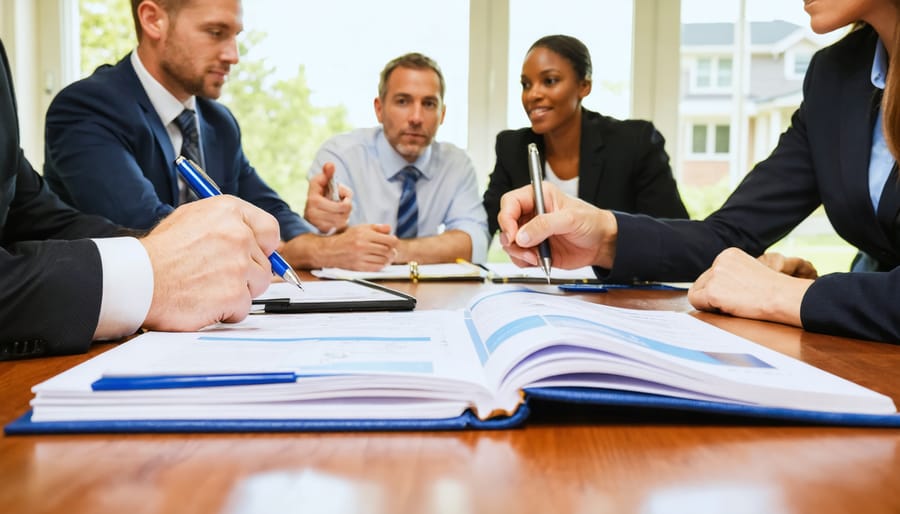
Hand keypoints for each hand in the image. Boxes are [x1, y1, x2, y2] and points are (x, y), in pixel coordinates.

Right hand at [140, 196, 279, 329]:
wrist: (137, 280)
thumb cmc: (160, 252)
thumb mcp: (191, 218)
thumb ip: (227, 224)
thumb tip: (253, 236)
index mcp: (229, 211)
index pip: (270, 229)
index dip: (263, 246)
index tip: (255, 254)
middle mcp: (239, 235)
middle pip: (264, 263)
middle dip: (245, 273)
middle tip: (216, 276)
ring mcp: (239, 266)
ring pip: (257, 285)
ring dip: (237, 292)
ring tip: (207, 288)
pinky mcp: (234, 294)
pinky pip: (243, 308)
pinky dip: (226, 311)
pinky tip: (204, 302)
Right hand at [285, 224, 397, 270]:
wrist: (331, 250)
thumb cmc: (346, 238)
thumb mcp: (361, 228)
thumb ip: (376, 228)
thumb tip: (389, 229)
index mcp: (364, 234)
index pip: (389, 240)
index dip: (394, 241)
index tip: (392, 242)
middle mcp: (363, 246)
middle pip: (388, 251)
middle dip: (392, 251)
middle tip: (392, 250)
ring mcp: (361, 257)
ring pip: (383, 260)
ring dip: (388, 259)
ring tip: (387, 256)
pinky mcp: (359, 267)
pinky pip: (376, 268)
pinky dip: (381, 265)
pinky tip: (381, 262)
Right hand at [304, 162, 352, 233]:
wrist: (311, 212)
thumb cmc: (321, 194)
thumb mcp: (323, 181)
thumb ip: (328, 173)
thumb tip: (330, 165)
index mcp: (313, 199)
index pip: (343, 206)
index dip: (347, 201)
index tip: (344, 198)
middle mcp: (312, 213)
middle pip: (344, 214)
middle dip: (347, 208)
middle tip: (343, 205)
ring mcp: (316, 224)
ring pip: (342, 222)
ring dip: (344, 216)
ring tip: (339, 212)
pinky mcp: (320, 232)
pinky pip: (339, 229)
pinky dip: (341, 224)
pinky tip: (337, 220)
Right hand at [497, 182, 616, 268]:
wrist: (602, 244)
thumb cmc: (591, 222)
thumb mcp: (570, 219)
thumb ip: (545, 225)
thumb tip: (521, 236)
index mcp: (538, 196)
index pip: (510, 203)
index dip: (506, 218)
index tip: (513, 235)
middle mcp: (531, 214)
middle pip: (505, 225)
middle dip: (511, 240)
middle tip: (524, 249)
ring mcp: (531, 233)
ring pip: (509, 244)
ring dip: (518, 253)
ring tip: (535, 257)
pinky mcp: (534, 249)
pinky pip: (519, 257)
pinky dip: (524, 262)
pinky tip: (539, 261)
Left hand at [688, 247, 813, 326]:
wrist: (782, 297)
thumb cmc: (771, 290)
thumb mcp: (748, 271)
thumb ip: (730, 274)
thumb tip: (712, 285)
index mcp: (728, 254)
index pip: (710, 275)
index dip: (721, 289)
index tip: (738, 293)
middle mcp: (718, 260)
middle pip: (702, 283)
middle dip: (714, 295)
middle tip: (737, 300)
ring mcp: (714, 275)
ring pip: (698, 293)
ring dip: (712, 303)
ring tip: (735, 303)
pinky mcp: (712, 291)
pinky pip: (696, 302)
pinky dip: (708, 309)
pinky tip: (728, 307)